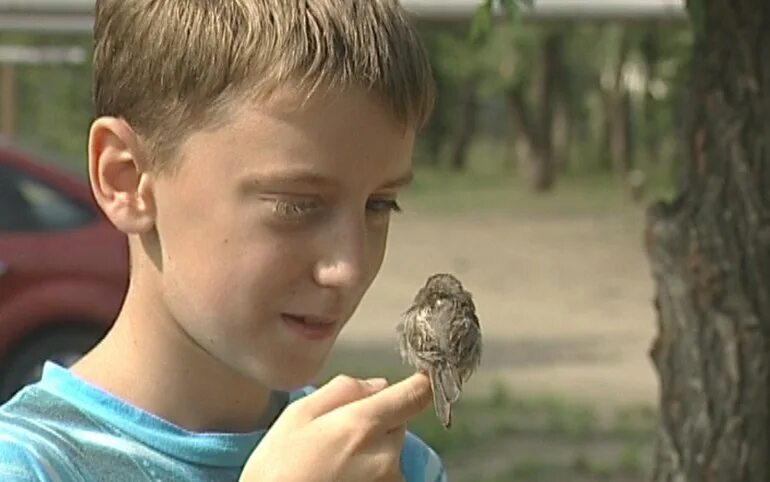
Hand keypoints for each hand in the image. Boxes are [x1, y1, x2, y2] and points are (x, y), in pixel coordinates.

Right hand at [239, 373, 431, 481]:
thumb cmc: (277, 468)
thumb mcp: (297, 415)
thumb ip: (342, 390)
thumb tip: (379, 384)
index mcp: (363, 425)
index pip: (415, 395)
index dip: (422, 382)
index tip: (423, 376)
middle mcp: (385, 456)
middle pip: (399, 423)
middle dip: (378, 422)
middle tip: (340, 435)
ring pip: (392, 451)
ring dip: (374, 451)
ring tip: (335, 463)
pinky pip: (388, 476)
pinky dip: (371, 474)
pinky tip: (341, 478)